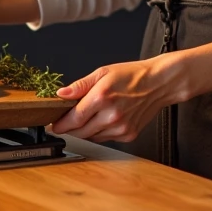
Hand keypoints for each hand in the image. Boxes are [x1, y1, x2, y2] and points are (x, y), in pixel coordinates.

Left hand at [48, 33, 211, 143]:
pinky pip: (106, 138)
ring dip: (84, 130)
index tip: (53, 124)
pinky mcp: (128, 134)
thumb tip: (61, 94)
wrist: (158, 83)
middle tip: (64, 122)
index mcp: (101, 97)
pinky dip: (99, 132)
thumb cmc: (131, 75)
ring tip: (87, 117)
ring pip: (92, 136)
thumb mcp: (102, 72)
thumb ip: (80, 85)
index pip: (73, 118)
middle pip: (80, 131)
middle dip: (70, 128)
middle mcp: (111, 115)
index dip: (60, 124)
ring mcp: (120, 127)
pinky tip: (102, 120)